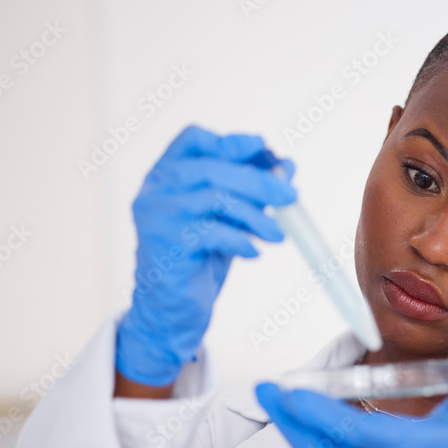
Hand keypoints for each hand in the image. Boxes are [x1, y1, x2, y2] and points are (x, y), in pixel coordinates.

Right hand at [116, 126, 296, 385]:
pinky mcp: (165, 244)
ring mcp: (157, 215)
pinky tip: (253, 252)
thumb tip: (287, 166)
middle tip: (290, 196)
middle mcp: (156, 189)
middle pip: (213, 168)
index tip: (264, 147)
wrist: (172, 308)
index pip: (193, 139)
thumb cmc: (199, 259)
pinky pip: (212, 233)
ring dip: (255, 215)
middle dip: (259, 180)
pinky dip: (240, 240)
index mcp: (166, 174)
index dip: (230, 140)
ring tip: (278, 234)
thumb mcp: (228, 218)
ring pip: (215, 198)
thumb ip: (251, 190)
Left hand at [255, 347, 447, 447]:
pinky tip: (289, 416)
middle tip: (264, 388)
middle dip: (289, 418)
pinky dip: (301, 438)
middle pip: (323, 446)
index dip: (320, 414)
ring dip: (289, 428)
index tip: (294, 392)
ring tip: (269, 398)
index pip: (353, 432)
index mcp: (404, 447)